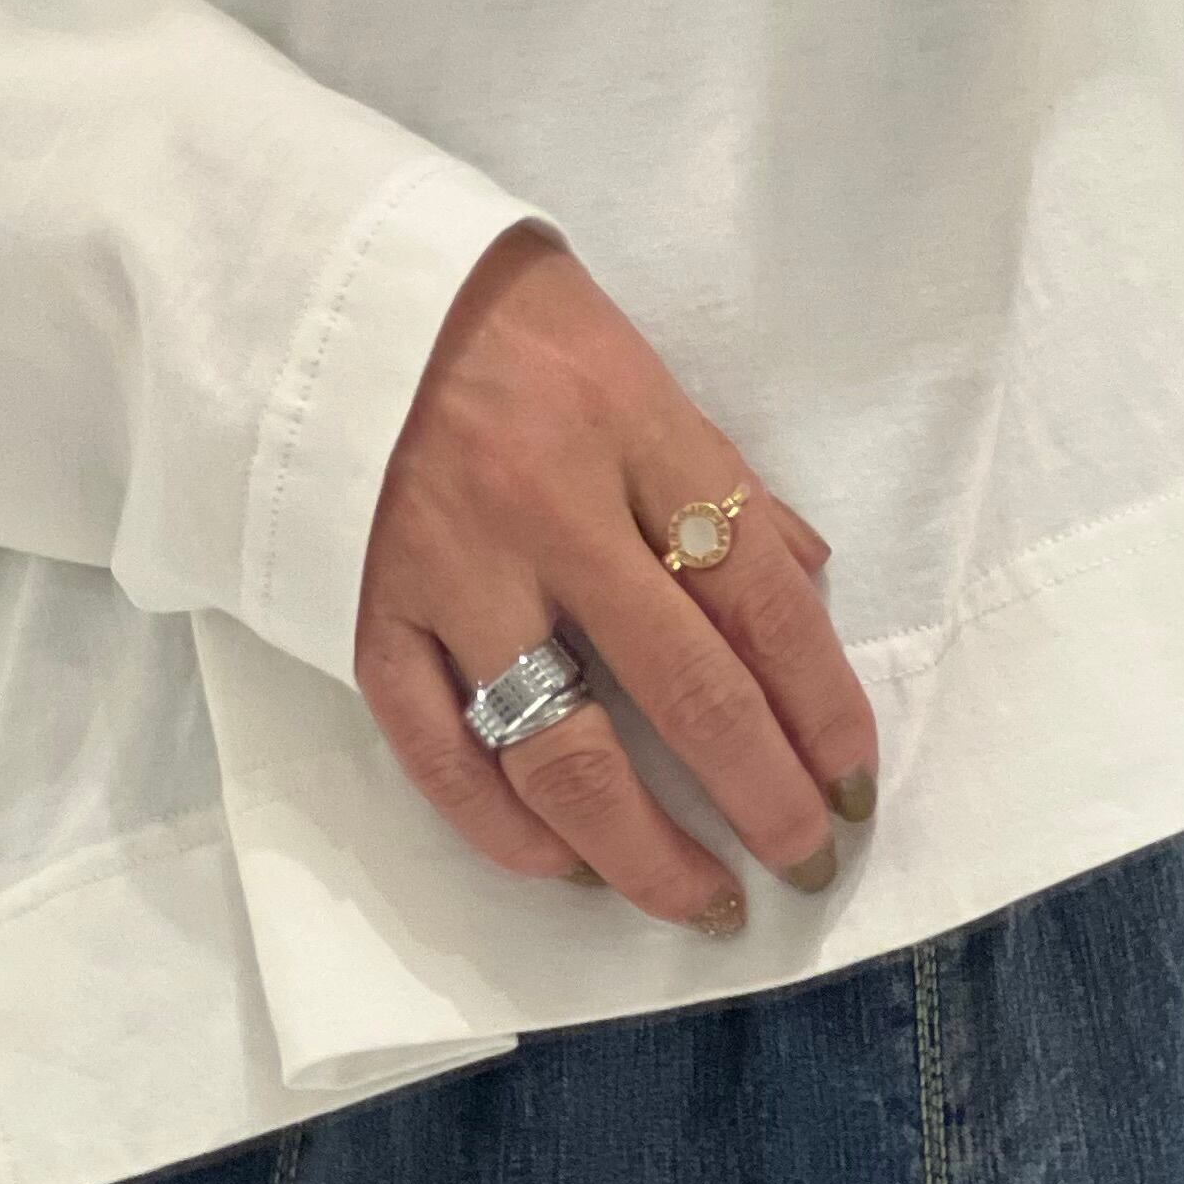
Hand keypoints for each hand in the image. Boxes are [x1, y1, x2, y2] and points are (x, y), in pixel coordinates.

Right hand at [354, 226, 878, 927]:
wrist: (329, 282)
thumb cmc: (503, 315)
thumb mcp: (635, 362)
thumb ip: (715, 479)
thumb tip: (806, 585)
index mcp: (631, 428)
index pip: (760, 595)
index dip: (823, 706)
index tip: (855, 781)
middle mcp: (547, 506)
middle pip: (685, 687)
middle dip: (764, 797)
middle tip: (807, 861)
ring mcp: (449, 568)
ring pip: (560, 751)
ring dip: (645, 852)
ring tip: (700, 901)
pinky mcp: (364, 611)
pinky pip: (438, 753)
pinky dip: (505, 829)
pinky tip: (564, 866)